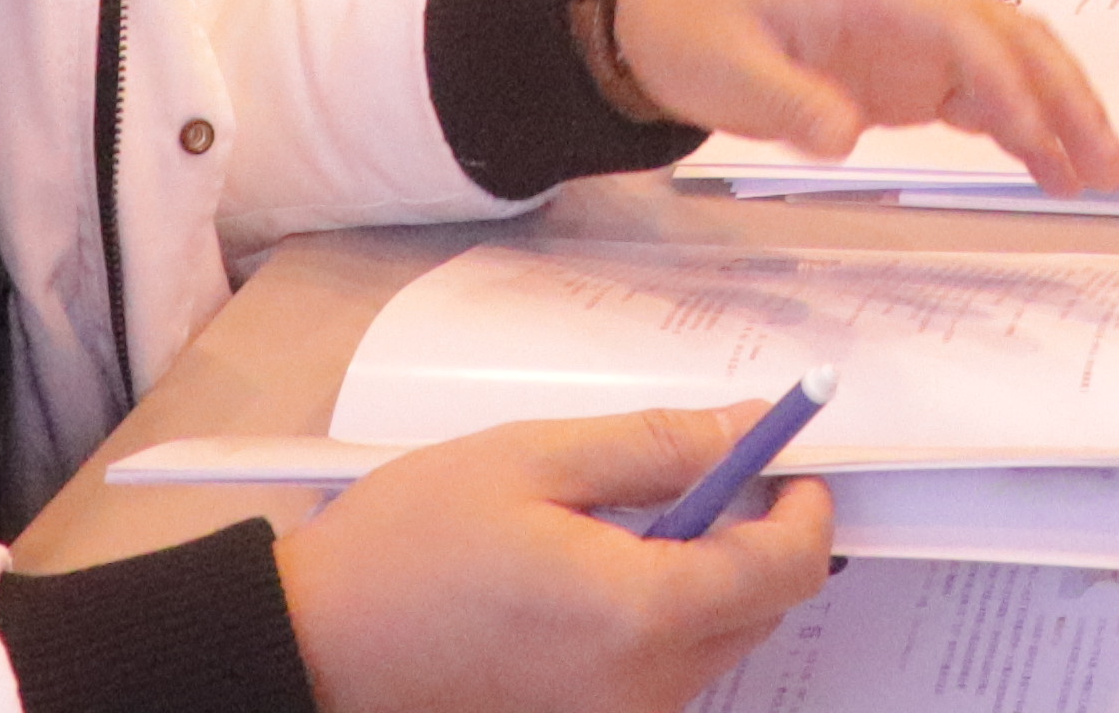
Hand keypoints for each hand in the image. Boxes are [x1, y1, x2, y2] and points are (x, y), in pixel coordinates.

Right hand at [281, 402, 832, 712]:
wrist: (313, 643)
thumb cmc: (407, 549)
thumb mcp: (536, 458)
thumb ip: (657, 445)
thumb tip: (743, 431)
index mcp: (639, 615)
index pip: (786, 567)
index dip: (804, 504)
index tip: (788, 458)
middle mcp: (642, 687)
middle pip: (762, 609)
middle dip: (756, 535)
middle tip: (705, 469)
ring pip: (717, 642)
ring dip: (707, 576)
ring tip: (626, 519)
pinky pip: (664, 671)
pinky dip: (663, 616)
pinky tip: (597, 571)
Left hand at [600, 0, 1118, 191]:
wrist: (660, 10)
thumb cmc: (692, 28)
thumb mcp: (724, 70)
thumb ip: (788, 101)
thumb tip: (845, 137)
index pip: (962, 28)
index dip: (1005, 80)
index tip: (1036, 137)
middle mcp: (908, 7)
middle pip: (1011, 37)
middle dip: (1064, 94)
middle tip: (1106, 162)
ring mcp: (912, 40)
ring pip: (1011, 62)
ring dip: (1059, 110)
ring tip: (1099, 174)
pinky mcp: (905, 75)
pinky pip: (982, 95)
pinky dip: (1022, 126)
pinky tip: (1048, 168)